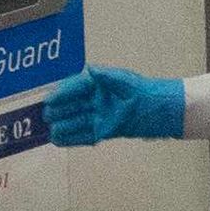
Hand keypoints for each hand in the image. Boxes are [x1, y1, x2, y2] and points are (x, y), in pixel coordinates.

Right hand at [46, 66, 186, 145]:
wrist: (163, 111)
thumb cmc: (146, 92)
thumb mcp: (126, 81)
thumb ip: (107, 76)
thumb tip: (90, 69)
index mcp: (99, 84)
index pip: (75, 87)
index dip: (62, 93)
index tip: (49, 100)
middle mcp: (97, 99)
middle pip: (73, 105)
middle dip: (59, 111)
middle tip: (46, 117)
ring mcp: (100, 115)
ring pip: (77, 122)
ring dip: (64, 127)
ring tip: (51, 132)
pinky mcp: (106, 129)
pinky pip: (86, 134)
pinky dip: (74, 138)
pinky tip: (61, 141)